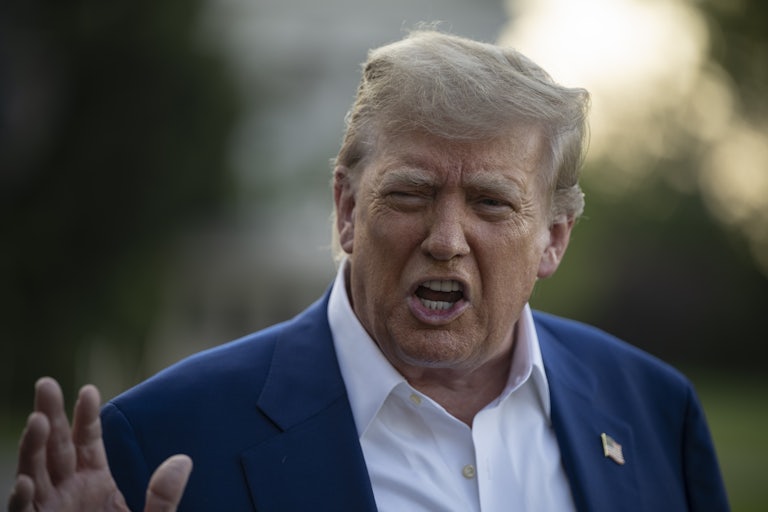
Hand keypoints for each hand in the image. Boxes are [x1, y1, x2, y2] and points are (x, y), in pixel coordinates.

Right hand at [7, 378, 191, 511]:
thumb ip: (164, 498)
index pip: (87, 441)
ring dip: (33, 448)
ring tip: (37, 421)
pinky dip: (25, 499)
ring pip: (35, 473)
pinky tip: (28, 481)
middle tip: (46, 384)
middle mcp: (68, 492)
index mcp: (95, 482)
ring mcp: (49, 511)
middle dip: (49, 415)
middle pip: (56, 447)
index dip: (85, 416)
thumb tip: (182, 460)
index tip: (88, 390)